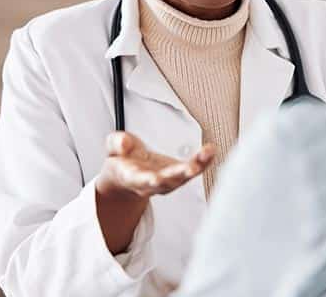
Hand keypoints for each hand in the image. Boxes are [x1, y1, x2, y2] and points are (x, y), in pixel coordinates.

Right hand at [96, 131, 215, 198]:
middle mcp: (153, 183)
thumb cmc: (123, 161)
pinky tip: (212, 151)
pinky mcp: (181, 174)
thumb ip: (117, 144)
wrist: (129, 176)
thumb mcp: (113, 148)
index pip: (141, 180)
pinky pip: (195, 169)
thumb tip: (124, 143)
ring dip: (198, 166)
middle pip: (168, 182)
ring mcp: (169, 181)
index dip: (148, 180)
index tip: (154, 178)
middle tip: (192, 168)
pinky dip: (205, 161)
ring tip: (207, 153)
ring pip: (184, 177)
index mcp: (134, 178)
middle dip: (180, 175)